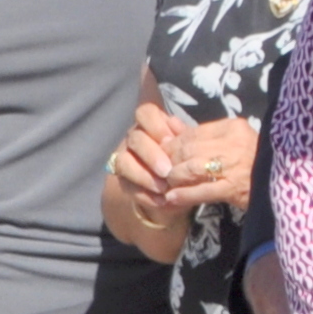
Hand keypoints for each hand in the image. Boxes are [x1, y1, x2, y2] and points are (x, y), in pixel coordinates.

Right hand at [104, 98, 188, 241]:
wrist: (172, 189)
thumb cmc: (183, 160)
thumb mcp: (189, 149)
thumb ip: (186, 139)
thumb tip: (184, 131)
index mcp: (151, 124)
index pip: (145, 113)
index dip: (155, 125)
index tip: (169, 140)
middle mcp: (135, 138)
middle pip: (135, 139)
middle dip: (151, 155)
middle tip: (167, 170)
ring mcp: (125, 159)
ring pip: (124, 162)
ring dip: (144, 176)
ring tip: (163, 188)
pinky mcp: (123, 181)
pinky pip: (128, 186)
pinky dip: (145, 195)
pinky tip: (161, 201)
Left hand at [160, 116, 259, 210]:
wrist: (284, 182)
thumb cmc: (255, 159)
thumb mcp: (233, 139)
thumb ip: (202, 133)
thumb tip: (169, 123)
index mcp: (233, 127)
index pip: (193, 132)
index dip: (174, 143)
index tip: (165, 152)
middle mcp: (232, 143)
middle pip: (189, 149)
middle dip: (171, 160)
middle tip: (163, 170)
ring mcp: (234, 166)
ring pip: (191, 168)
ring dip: (175, 177)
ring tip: (168, 184)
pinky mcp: (234, 189)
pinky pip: (202, 190)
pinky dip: (184, 194)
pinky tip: (172, 198)